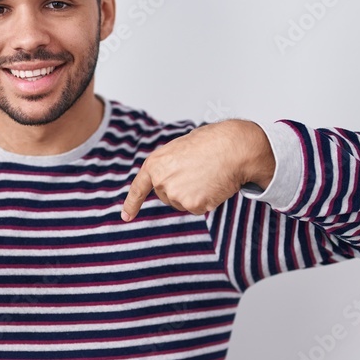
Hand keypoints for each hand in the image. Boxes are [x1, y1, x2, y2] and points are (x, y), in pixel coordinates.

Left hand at [120, 119, 274, 221]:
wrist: (233, 148)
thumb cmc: (211, 143)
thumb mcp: (179, 148)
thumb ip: (167, 165)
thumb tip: (168, 180)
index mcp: (155, 164)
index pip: (139, 188)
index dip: (131, 204)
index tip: (126, 216)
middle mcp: (161, 181)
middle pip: (166, 196)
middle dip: (179, 188)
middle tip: (197, 171)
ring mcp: (176, 195)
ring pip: (182, 203)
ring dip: (193, 194)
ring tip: (206, 175)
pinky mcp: (192, 205)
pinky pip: (197, 208)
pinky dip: (206, 200)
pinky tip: (213, 184)